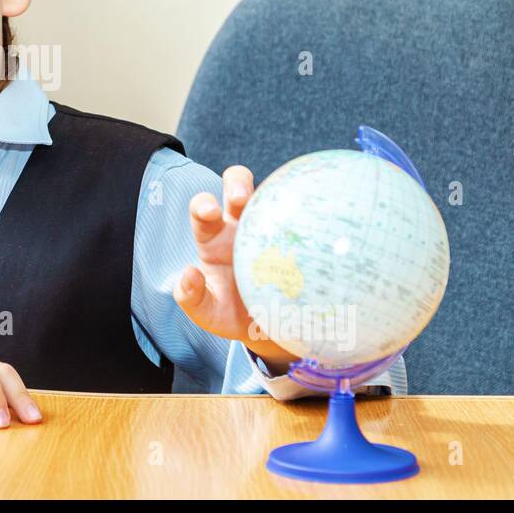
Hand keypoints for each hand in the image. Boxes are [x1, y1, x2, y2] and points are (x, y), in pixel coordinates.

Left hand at [174, 165, 298, 371]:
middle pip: (238, 187)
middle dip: (238, 183)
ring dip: (278, 190)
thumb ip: (192, 298)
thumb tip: (188, 274)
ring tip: (287, 200)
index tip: (210, 212)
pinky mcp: (299, 238)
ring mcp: (273, 229)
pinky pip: (307, 218)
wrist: (269, 329)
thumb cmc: (232, 315)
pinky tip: (324, 218)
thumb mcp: (209, 313)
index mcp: (214, 239)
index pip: (203, 212)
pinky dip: (313, 212)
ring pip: (276, 194)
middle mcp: (241, 226)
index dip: (204, 204)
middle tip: (241, 198)